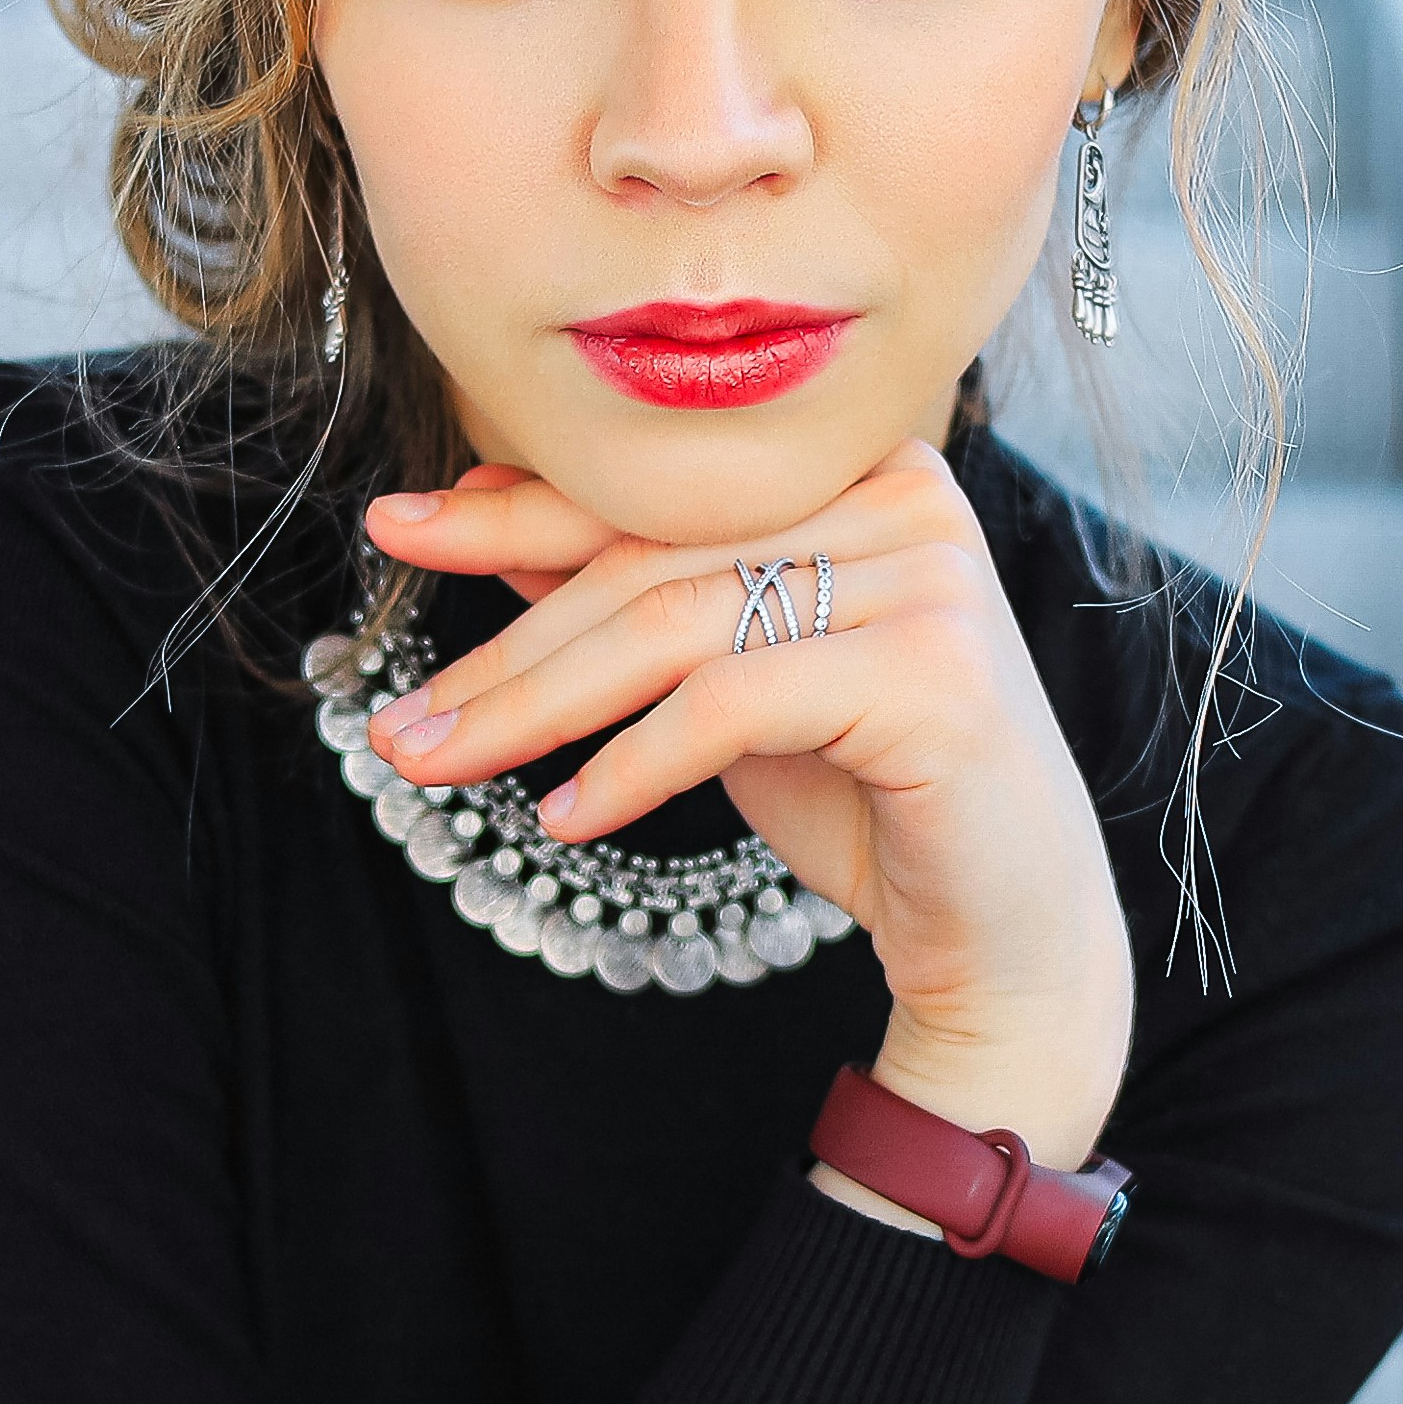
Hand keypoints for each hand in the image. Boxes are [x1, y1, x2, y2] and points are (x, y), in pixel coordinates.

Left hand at [357, 446, 1133, 1171]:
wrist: (1008, 931)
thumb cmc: (872, 798)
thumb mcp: (729, 684)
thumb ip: (637, 593)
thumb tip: (490, 523)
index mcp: (858, 472)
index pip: (654, 492)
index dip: (513, 512)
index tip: (394, 529)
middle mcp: (905, 498)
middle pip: (652, 564)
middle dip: (506, 649)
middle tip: (398, 721)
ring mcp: (930, 578)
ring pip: (676, 628)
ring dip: (535, 707)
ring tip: (437, 764)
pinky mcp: (935, 672)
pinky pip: (732, 705)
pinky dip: (632, 764)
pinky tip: (564, 816)